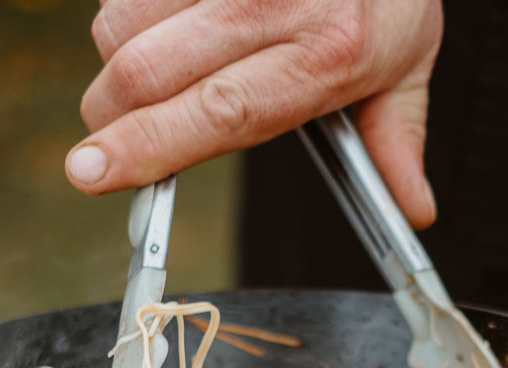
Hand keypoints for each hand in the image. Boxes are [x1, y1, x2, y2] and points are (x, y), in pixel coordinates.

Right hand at [67, 0, 442, 227]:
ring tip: (159, 67)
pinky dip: (130, 12)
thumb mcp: (408, 57)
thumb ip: (396, 136)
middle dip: (108, 118)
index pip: (217, 114)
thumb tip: (415, 208)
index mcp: (326, 54)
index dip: (145, 147)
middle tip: (103, 144)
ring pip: (120, 25)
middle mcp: (270, 2)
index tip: (92, 173)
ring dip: (118, 59)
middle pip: (145, 72)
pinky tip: (169, 21)